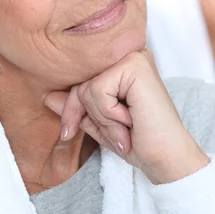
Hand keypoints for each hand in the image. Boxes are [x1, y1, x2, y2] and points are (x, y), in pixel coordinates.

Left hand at [44, 50, 209, 184]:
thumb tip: (48, 96)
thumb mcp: (100, 124)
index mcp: (123, 66)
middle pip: (80, 82)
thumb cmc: (139, 141)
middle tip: (113, 137)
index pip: (81, 80)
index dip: (73, 108)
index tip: (70, 133)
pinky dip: (109, 114)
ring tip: (125, 130)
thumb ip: (77, 108)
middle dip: (83, 115)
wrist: (166, 157)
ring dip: (102, 118)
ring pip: (87, 87)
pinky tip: (131, 120)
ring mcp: (134, 57)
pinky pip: (98, 90)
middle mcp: (129, 56)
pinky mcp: (135, 66)